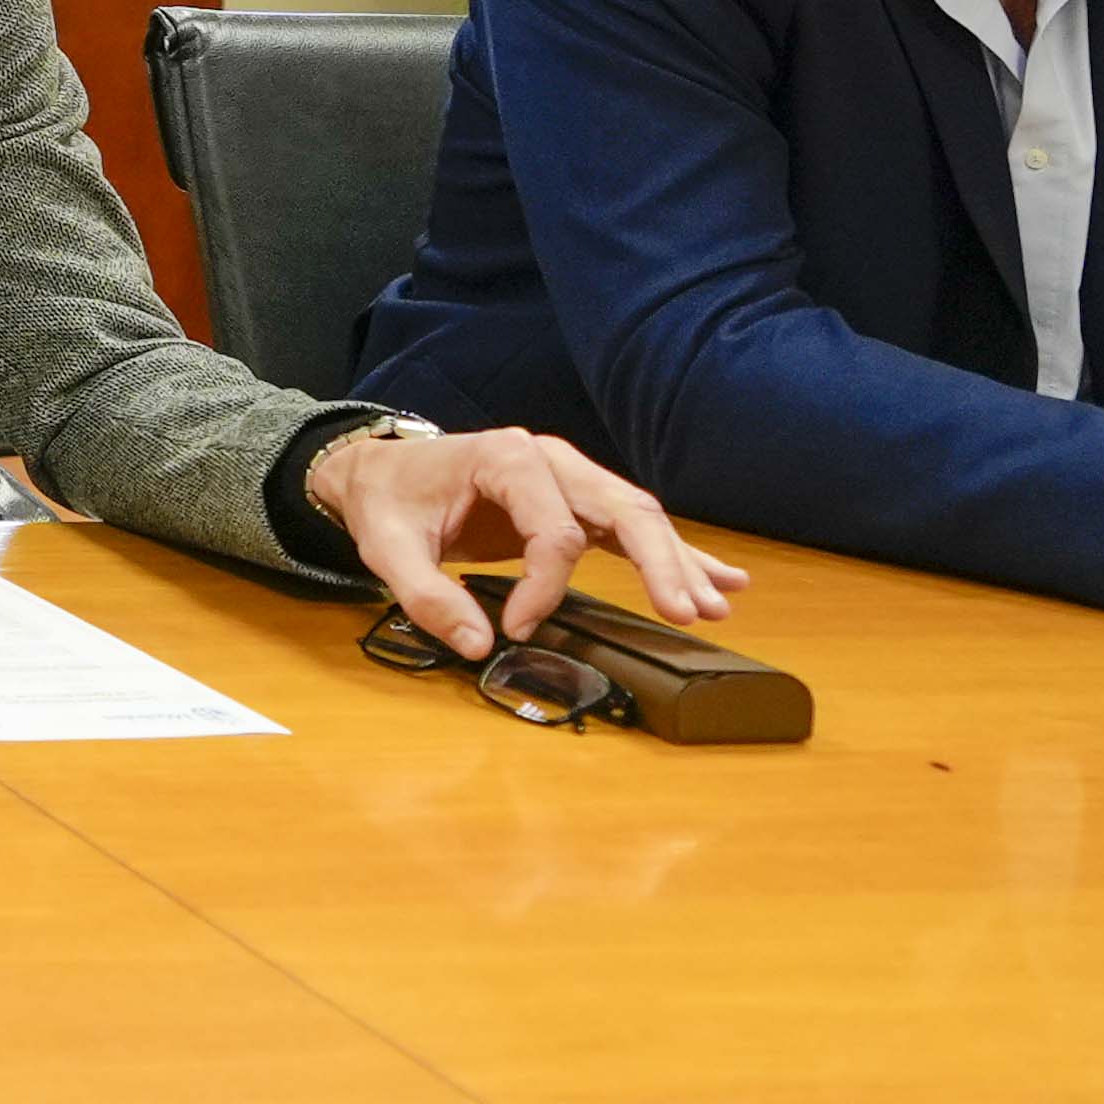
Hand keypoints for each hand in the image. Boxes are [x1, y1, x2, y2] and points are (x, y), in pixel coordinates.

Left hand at [309, 424, 739, 662]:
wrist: (381, 473)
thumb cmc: (389, 503)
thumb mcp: (388, 548)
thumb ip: (426, 597)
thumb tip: (477, 644)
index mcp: (506, 458)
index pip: (554, 529)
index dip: (544, 586)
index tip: (515, 628)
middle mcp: (550, 459)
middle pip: (621, 508)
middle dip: (658, 562)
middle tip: (685, 614)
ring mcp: (569, 477)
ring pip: (636, 516)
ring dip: (677, 562)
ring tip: (715, 607)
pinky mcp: (575, 502)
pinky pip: (630, 525)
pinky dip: (675, 553)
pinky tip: (723, 580)